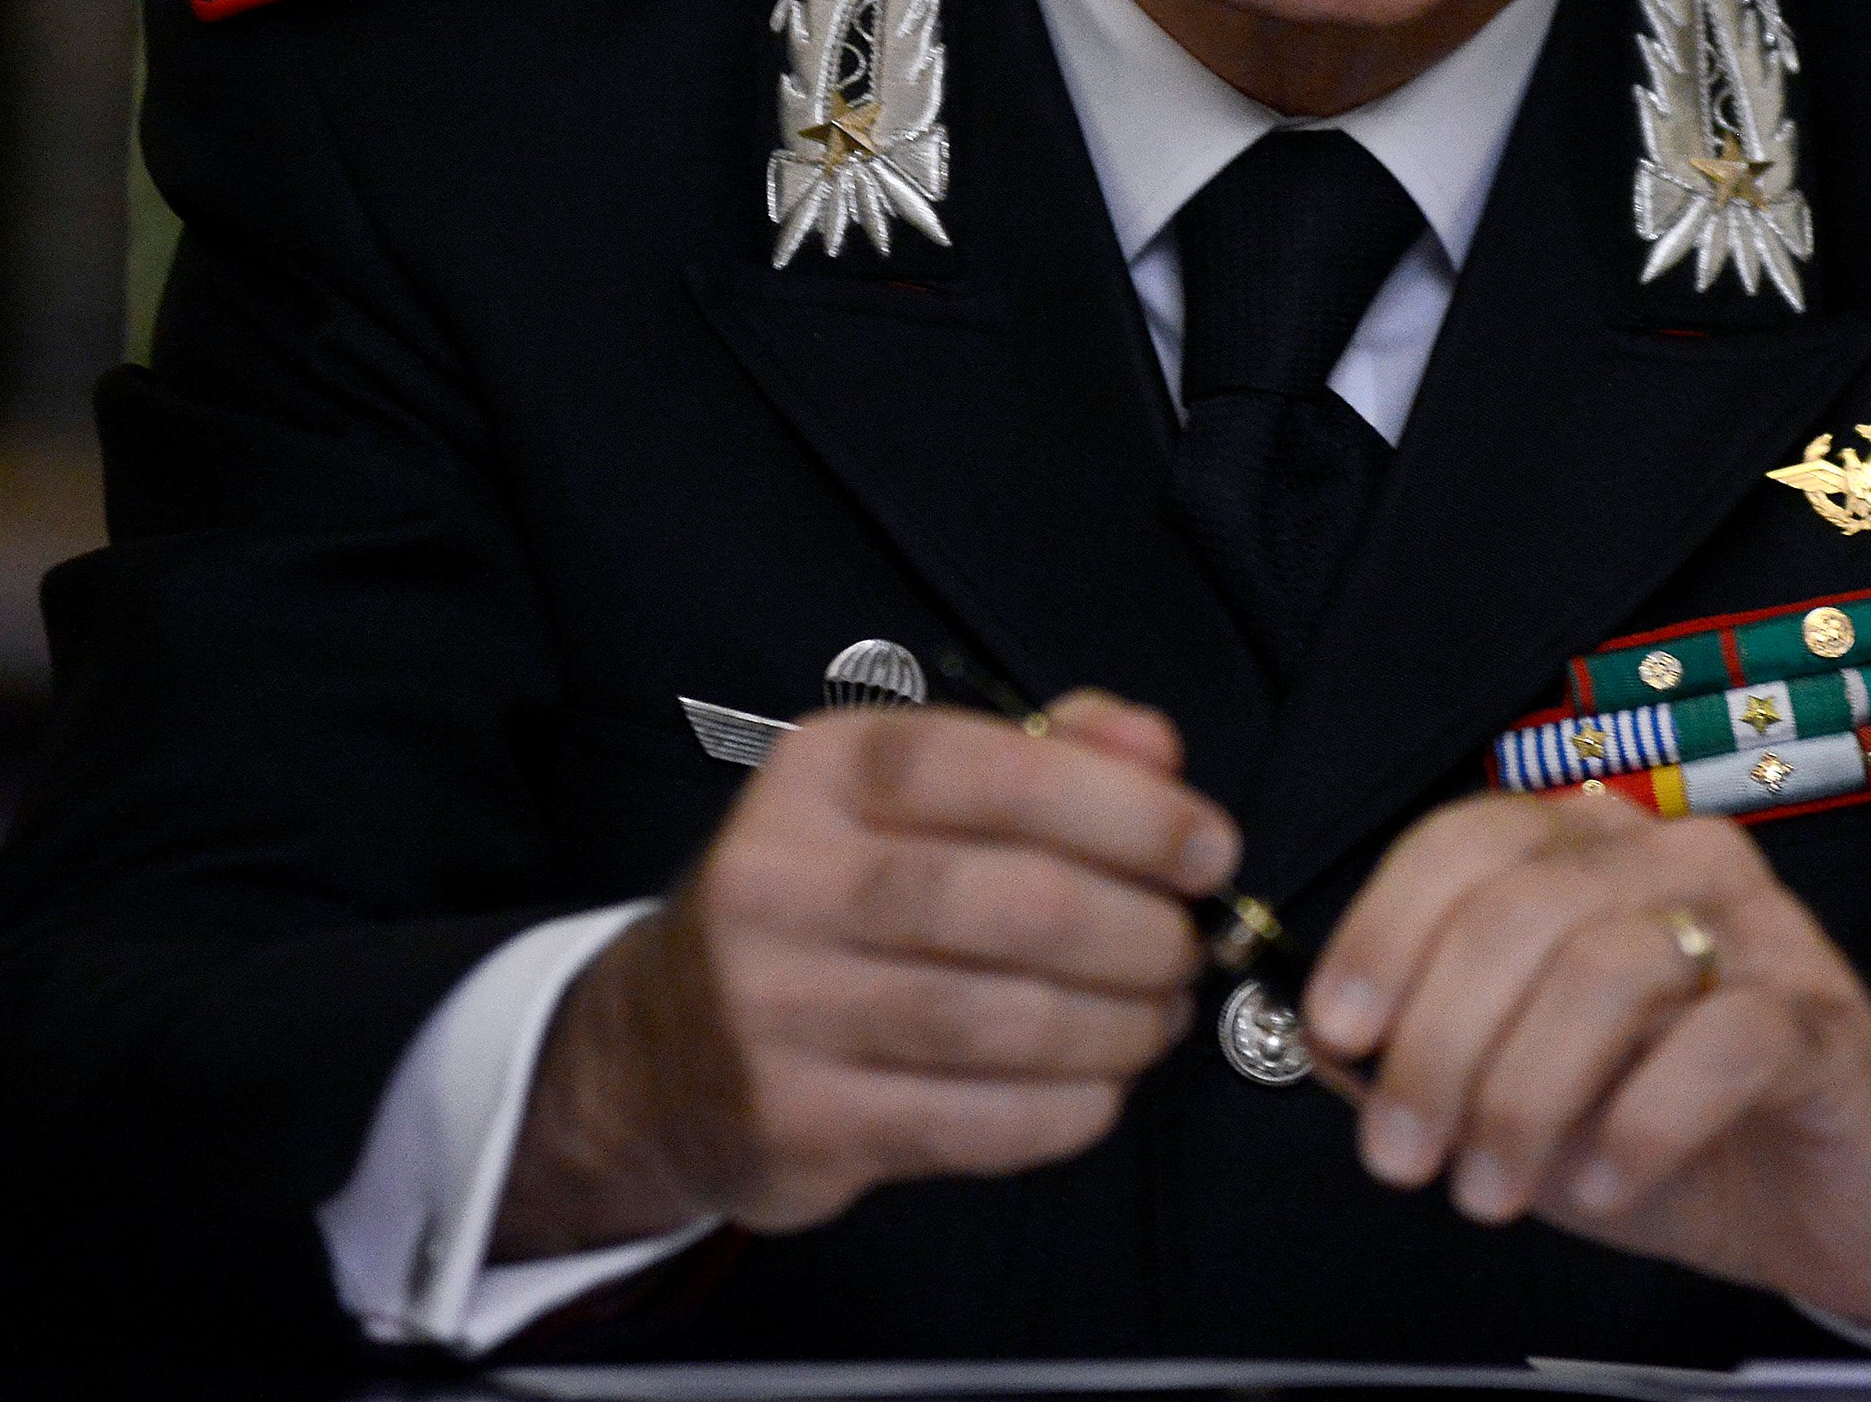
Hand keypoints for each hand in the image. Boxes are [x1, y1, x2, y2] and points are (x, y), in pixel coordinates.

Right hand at [497, 692, 1233, 1251]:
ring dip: (1117, 1026)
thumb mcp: (907, 796)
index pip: (992, 769)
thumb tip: (1155, 747)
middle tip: (1188, 948)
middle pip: (1013, 904)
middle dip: (1139, 931)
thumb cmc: (828, 900)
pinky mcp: (793, 1123)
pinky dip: (1066, 1109)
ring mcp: (775, 1009)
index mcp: (821, 772)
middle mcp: (782, 879)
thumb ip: (1043, 753)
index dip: (1125, 809)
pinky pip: (970, 1123)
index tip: (1210, 849)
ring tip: (1157, 1017)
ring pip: (1000, 1022)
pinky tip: (1099, 1088)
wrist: (660, 1050)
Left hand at [1304, 790, 1870, 1337]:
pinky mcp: (1820, 1020)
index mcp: (1590, 848)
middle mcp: (1673, 859)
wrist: (1841, 1193)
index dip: (1385, 931)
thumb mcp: (1527, 1086)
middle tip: (1401, 1156)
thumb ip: (1439, 1050)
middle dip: (1438, 1042)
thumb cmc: (1666, 1120)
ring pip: (1608, 970)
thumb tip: (1333, 1049)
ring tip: (1489, 1192)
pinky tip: (1603, 1187)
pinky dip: (1639, 1123)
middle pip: (1520, 910)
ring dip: (1522, 1095)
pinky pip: (1719, 1045)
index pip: (1464, 840)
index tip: (1338, 1035)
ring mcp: (1759, 930)